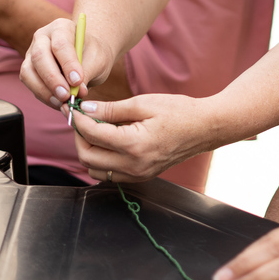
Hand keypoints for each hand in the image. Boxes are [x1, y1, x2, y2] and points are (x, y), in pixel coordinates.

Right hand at [22, 18, 115, 109]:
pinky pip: (30, 84)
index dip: (68, 63)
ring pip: (28, 72)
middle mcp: (42, 37)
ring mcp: (32, 53)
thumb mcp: (99, 59)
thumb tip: (77, 91)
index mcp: (61, 27)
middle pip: (40, 56)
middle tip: (67, 95)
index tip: (77, 81)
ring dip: (44, 90)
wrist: (89, 57)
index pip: (61, 44)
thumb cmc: (94, 55)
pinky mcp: (29, 70)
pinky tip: (58, 103)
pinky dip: (43, 95)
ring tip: (63, 102)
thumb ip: (88, 72)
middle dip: (52, 79)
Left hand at [69, 94, 212, 181]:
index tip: (73, 108)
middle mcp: (133, 165)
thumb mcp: (144, 103)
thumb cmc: (179, 112)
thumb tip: (86, 109)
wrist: (205, 128)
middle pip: (87, 157)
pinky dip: (101, 160)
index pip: (92, 134)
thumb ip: (112, 108)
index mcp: (134, 144)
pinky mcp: (141, 176)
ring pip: (95, 170)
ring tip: (93, 130)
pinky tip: (107, 142)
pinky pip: (110, 174)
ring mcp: (138, 174)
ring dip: (88, 150)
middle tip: (80, 119)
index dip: (78, 120)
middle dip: (78, 137)